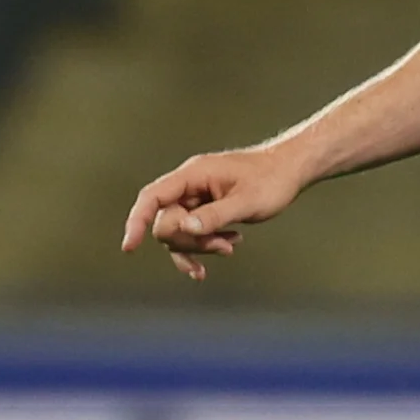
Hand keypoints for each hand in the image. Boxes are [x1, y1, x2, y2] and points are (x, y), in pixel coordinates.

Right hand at [120, 145, 303, 279]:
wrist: (289, 171)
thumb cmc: (272, 180)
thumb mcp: (246, 202)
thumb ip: (214, 216)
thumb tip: (186, 228)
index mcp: (193, 175)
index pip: (152, 197)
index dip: (136, 221)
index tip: (129, 247)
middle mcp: (189, 185)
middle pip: (166, 221)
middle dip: (190, 241)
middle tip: (223, 246)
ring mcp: (196, 197)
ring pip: (180, 231)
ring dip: (201, 245)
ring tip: (230, 245)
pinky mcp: (205, 208)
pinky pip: (192, 232)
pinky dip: (206, 244)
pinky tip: (228, 246)